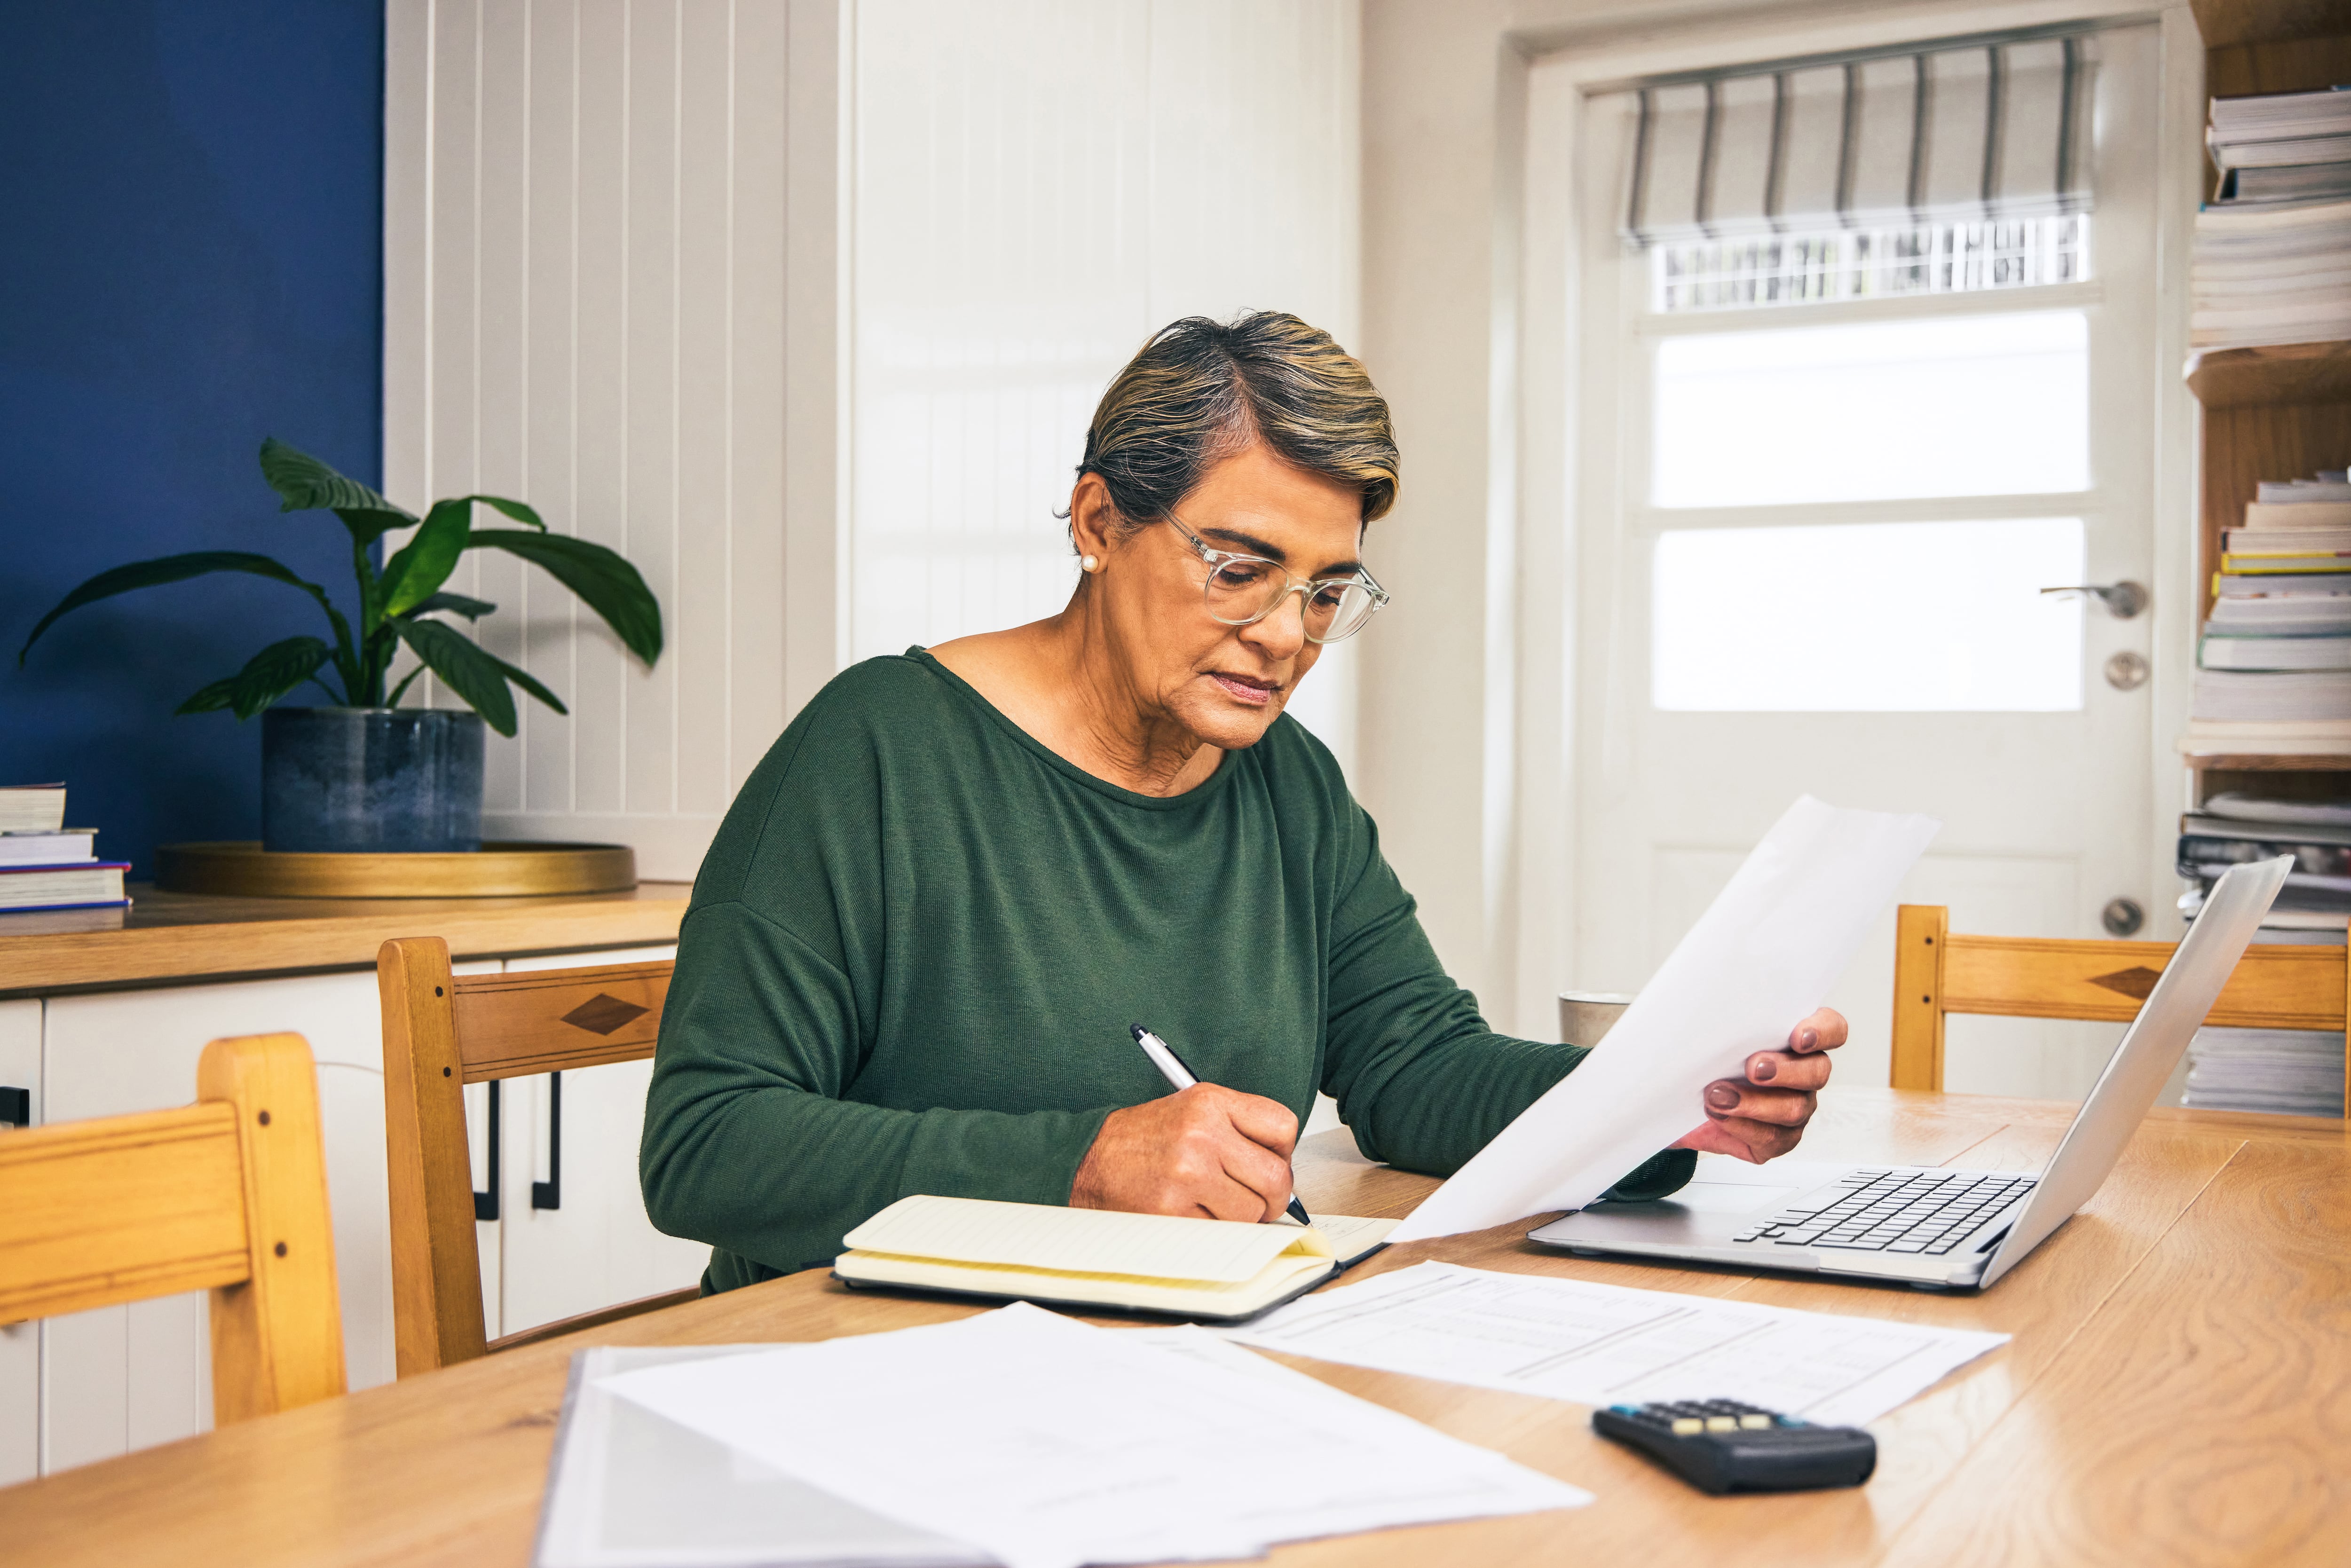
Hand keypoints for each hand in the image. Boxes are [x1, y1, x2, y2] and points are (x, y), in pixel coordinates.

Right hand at [1070, 1083, 1299, 1220]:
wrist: (1086, 1161)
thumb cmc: (1142, 1140)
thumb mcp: (1191, 1110)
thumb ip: (1239, 1130)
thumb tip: (1284, 1172)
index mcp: (1209, 1102)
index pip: (1283, 1126)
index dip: (1283, 1152)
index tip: (1271, 1162)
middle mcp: (1201, 1134)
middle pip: (1276, 1178)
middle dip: (1273, 1197)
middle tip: (1256, 1199)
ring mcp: (1187, 1174)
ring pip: (1252, 1212)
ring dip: (1240, 1217)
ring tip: (1212, 1204)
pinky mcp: (1173, 1211)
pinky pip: (1223, 1233)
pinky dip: (1214, 1231)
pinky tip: (1191, 1214)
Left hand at [1671, 1007, 1845, 1164]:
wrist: (1684, 1101)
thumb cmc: (1707, 1060)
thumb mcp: (1711, 1034)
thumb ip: (1723, 1020)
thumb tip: (1702, 1007)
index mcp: (1798, 1039)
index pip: (1832, 1029)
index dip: (1822, 1032)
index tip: (1797, 1037)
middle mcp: (1805, 1074)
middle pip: (1817, 1071)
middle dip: (1784, 1070)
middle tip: (1752, 1068)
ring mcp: (1796, 1107)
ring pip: (1794, 1108)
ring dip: (1754, 1102)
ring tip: (1718, 1095)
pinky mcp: (1779, 1138)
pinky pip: (1772, 1137)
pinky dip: (1742, 1126)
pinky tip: (1719, 1115)